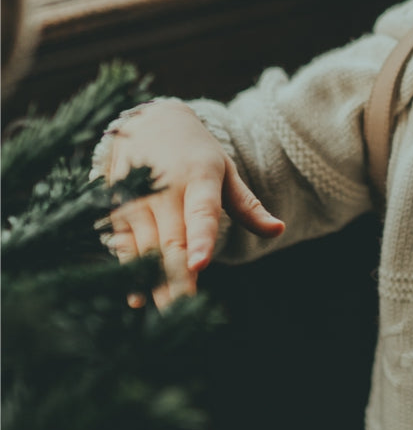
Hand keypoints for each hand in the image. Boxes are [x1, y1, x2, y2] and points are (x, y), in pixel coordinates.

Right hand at [100, 99, 283, 309]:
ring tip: (163, 309)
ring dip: (153, 280)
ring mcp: (137, 199)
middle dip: (177, 275)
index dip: (200, 238)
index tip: (199, 265)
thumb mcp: (226, 171)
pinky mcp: (117, 209)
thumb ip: (249, 206)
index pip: (202, 212)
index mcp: (199, 177)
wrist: (149, 120)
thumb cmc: (196, 152)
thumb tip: (279, 230)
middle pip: (171, 239)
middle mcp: (165, 189)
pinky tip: (137, 296)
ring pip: (146, 247)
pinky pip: (123, 245)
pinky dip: (130, 271)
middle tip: (183, 308)